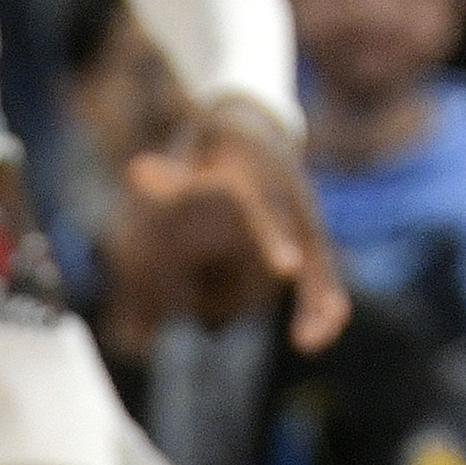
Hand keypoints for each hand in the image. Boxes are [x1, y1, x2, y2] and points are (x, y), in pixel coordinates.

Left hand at [145, 98, 353, 354]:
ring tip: (312, 343)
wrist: (256, 122)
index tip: (288, 272)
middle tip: (314, 320)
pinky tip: (329, 327)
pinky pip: (322, 267)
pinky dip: (325, 297)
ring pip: (320, 259)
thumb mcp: (194, 150)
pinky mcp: (308, 230)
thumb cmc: (216, 144)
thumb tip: (136, 171)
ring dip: (319, 301)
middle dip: (313, 281)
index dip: (277, 239)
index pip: (270, 208)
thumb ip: (170, 172)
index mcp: (263, 171)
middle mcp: (291, 192)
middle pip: (307, 239)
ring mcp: (304, 212)